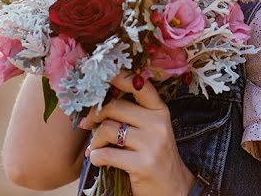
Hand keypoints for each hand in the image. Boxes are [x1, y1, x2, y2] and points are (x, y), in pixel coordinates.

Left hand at [79, 72, 195, 195]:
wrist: (173, 189)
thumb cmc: (154, 155)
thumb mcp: (151, 129)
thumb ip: (132, 113)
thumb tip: (97, 100)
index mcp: (159, 110)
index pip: (139, 85)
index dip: (118, 76)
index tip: (100, 75)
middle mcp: (158, 123)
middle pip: (115, 106)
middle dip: (95, 115)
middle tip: (87, 124)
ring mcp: (152, 144)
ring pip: (108, 129)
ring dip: (94, 140)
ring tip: (94, 147)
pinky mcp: (143, 164)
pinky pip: (106, 154)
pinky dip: (96, 157)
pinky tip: (98, 159)